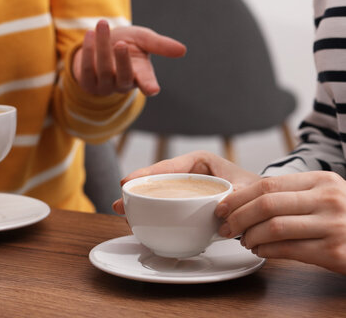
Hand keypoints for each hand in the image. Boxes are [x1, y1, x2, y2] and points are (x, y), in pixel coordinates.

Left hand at [72, 20, 185, 96]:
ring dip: (102, 46)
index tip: (153, 89)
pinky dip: (88, 51)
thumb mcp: (144, 39)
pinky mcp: (87, 83)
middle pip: (123, 76)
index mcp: (140, 75)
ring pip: (103, 70)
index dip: (149, 85)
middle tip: (122, 44)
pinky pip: (87, 69)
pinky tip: (89, 34)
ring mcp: (104, 86)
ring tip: (102, 24)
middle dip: (122, 60)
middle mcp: (123, 83)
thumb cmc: (126, 42)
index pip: (146, 82)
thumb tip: (183, 50)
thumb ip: (160, 45)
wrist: (99, 44)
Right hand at [112, 151, 259, 213]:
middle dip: (137, 191)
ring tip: (123, 212)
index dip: (145, 175)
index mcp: (199, 162)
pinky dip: (152, 211)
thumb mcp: (246, 190)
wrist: (264, 204)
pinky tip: (139, 221)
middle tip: (119, 204)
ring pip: (158, 193)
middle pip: (157, 180)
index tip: (127, 182)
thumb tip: (220, 207)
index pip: (167, 167)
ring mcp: (185, 188)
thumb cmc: (255, 191)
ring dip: (141, 203)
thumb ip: (236, 196)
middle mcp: (188, 173)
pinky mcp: (185, 201)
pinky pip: (165, 204)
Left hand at [216, 172, 345, 273]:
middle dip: (237, 217)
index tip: (222, 207)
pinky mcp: (334, 252)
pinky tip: (260, 251)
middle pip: (266, 205)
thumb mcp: (326, 194)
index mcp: (321, 180)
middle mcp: (327, 200)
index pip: (267, 184)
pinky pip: (287, 250)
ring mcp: (333, 226)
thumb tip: (242, 199)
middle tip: (225, 227)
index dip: (238, 197)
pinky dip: (266, 251)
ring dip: (250, 236)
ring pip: (273, 228)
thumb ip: (292, 193)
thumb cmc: (345, 216)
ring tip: (244, 241)